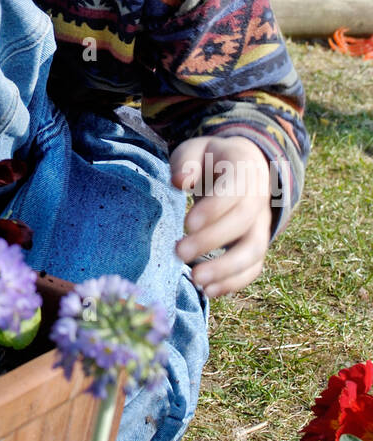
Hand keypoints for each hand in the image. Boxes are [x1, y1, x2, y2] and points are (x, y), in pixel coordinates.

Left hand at [170, 136, 272, 297]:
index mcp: (244, 169)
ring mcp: (260, 223)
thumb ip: (186, 162)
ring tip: (196, 280)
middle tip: (179, 252)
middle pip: (243, 223)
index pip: (234, 191)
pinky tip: (209, 290)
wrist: (241, 165)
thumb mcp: (195, 150)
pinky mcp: (256, 244)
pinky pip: (254, 267)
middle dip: (211, 241)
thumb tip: (179, 181)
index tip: (187, 223)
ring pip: (254, 250)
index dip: (213, 209)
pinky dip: (235, 282)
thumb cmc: (210, 160)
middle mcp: (259, 198)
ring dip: (226, 268)